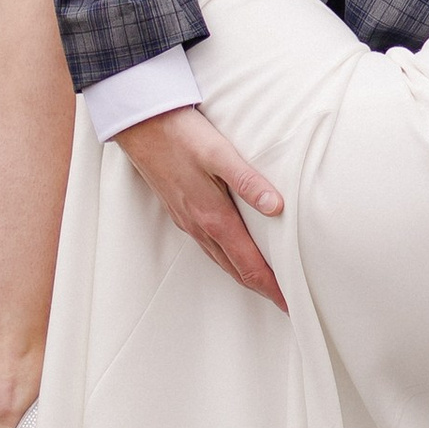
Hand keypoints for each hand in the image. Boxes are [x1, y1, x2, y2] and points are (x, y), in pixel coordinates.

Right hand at [117, 104, 287, 309]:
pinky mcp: (178, 210)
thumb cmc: (180, 134)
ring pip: (219, 259)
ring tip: (263, 283)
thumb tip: (277, 208)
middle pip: (234, 269)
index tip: (289, 303)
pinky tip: (231, 251)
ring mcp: (186, 220)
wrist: (139, 124)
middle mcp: (198, 225)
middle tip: (283, 301)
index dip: (271, 286)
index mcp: (212, 217)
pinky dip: (226, 258)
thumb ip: (248, 181)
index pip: (248, 264)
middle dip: (260, 287)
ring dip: (242, 274)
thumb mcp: (219, 153)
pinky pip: (207, 245)